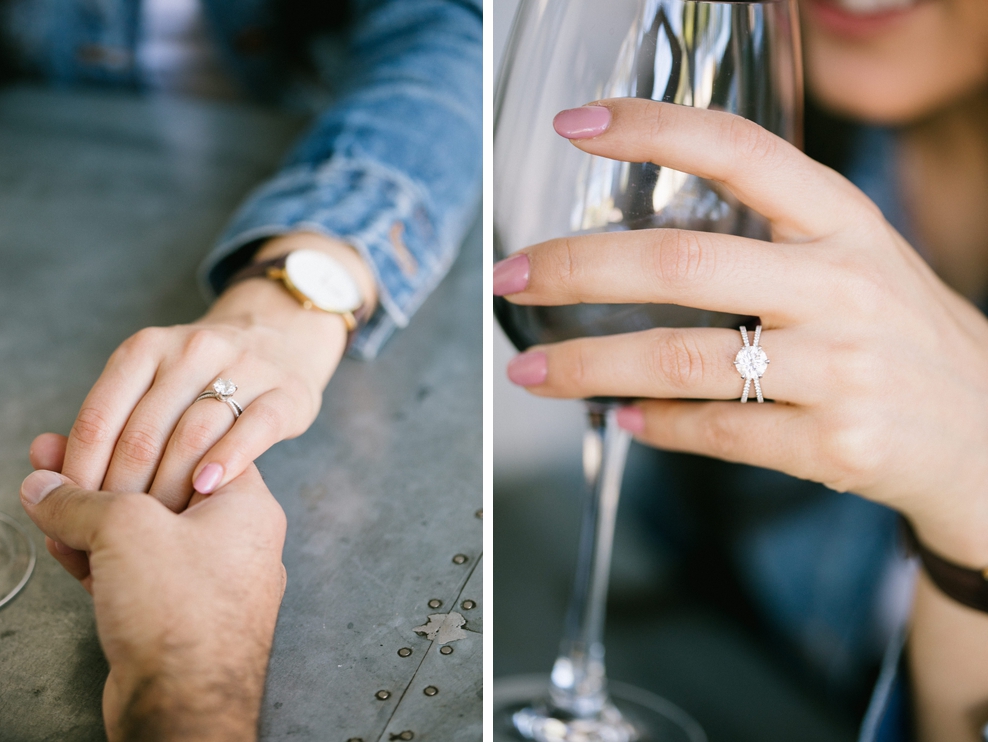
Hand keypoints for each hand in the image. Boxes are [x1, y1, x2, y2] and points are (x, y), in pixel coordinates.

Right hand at [24, 434, 286, 741]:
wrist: (182, 707)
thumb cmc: (180, 613)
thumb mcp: (126, 532)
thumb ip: (80, 500)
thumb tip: (43, 483)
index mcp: (248, 507)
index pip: (200, 449)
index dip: (147, 434)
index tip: (105, 426)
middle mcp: (235, 541)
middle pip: (163, 491)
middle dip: (105, 475)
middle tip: (58, 456)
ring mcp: (206, 580)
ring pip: (142, 534)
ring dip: (91, 515)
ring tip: (44, 490)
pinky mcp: (174, 616)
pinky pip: (133, 572)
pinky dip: (96, 555)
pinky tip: (58, 536)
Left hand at [58, 232, 376, 511]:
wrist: (279, 338)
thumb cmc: (202, 379)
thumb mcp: (148, 382)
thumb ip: (102, 422)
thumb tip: (42, 462)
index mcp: (146, 347)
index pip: (100, 418)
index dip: (80, 472)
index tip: (73, 513)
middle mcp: (192, 349)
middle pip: (143, 433)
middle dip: (123, 492)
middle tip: (114, 534)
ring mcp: (244, 367)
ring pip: (194, 434)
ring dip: (170, 488)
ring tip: (157, 523)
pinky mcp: (286, 392)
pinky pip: (253, 429)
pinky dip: (227, 461)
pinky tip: (207, 490)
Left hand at [496, 98, 987, 567]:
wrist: (984, 433)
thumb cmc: (897, 335)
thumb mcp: (854, 258)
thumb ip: (766, 239)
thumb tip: (633, 252)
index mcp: (843, 222)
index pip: (738, 150)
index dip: (651, 129)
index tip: (575, 126)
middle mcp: (843, 287)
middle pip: (681, 264)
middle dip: (576, 269)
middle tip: (511, 279)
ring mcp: (842, 370)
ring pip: (680, 361)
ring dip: (588, 366)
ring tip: (532, 374)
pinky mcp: (835, 446)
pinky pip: (714, 432)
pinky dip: (653, 426)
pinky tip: (621, 417)